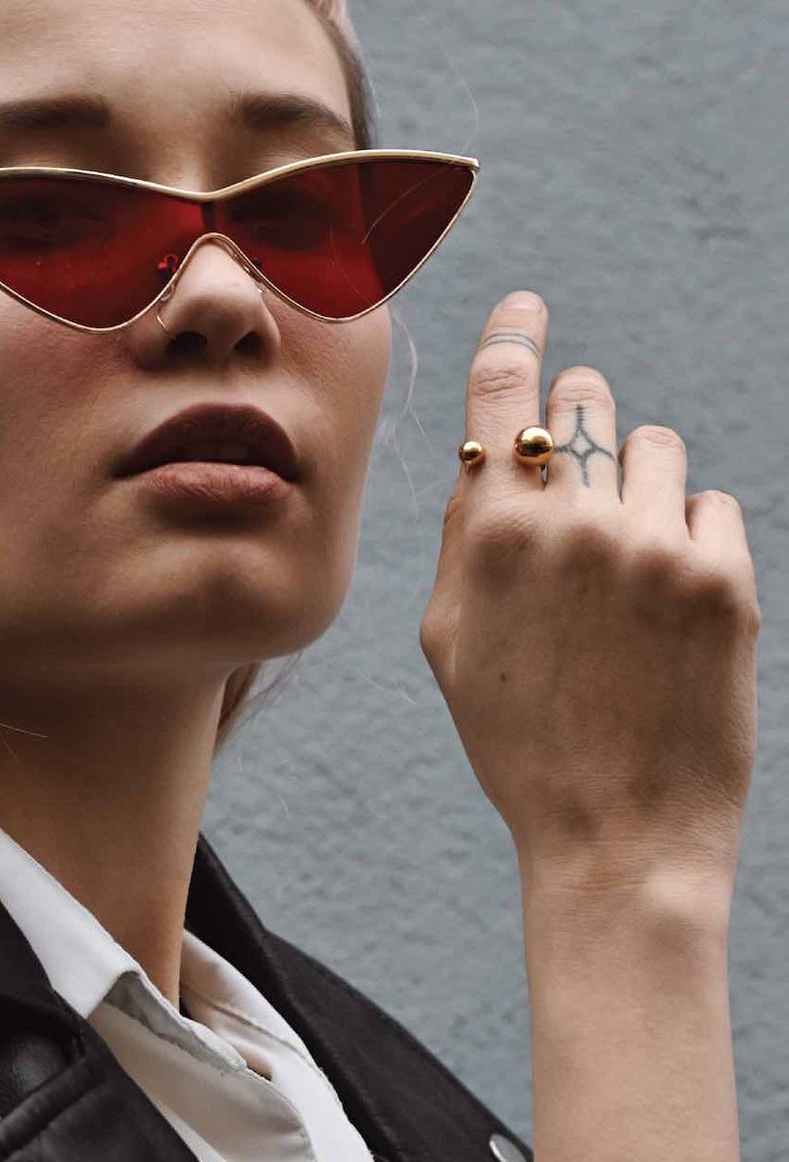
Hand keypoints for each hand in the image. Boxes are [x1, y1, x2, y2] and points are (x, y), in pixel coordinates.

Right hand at [419, 291, 759, 910]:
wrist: (617, 835)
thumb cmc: (522, 745)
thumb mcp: (452, 648)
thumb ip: (464, 541)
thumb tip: (487, 462)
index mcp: (492, 540)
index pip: (503, 396)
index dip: (516, 340)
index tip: (529, 310)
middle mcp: (573, 526)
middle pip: (584, 408)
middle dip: (578, 433)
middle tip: (581, 496)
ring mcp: (655, 548)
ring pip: (656, 452)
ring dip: (642, 491)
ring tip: (629, 579)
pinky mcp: (725, 578)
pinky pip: (711, 508)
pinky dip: (693, 541)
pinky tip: (670, 611)